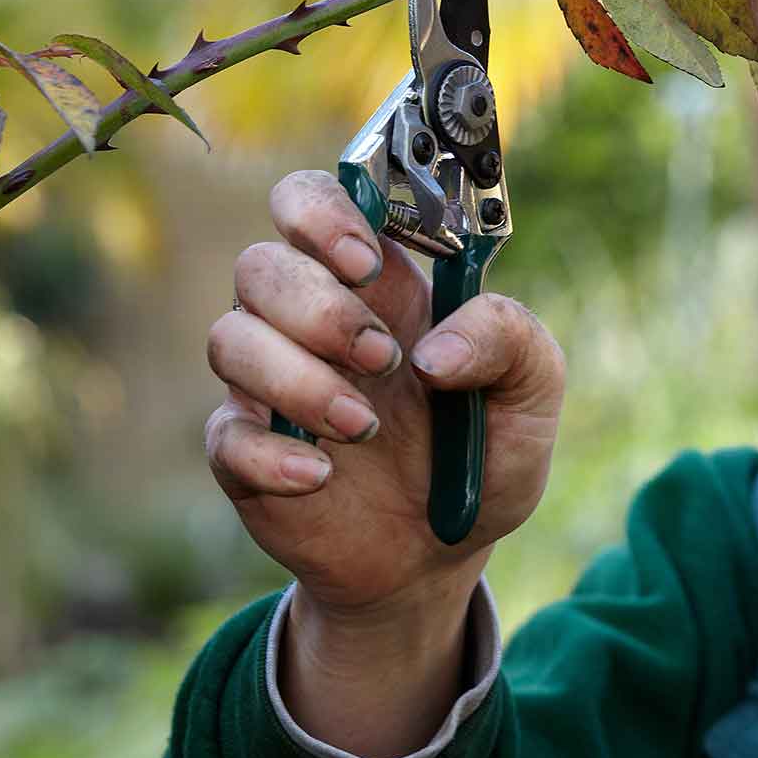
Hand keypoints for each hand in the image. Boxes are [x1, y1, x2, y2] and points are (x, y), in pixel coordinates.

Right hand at [204, 169, 565, 617]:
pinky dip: (270, 454)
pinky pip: (224, 435)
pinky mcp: (248, 452)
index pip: (312, 200)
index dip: (322, 213)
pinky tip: (321, 478)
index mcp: (380, 283)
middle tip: (382, 359)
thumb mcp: (532, 391)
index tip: (366, 262)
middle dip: (319, 309)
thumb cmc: (483, 452)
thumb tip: (437, 349)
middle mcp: (313, 319)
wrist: (441, 557)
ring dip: (296, 380)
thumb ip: (510, 338)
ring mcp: (272, 384)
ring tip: (363, 427)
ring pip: (229, 338)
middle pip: (261, 265)